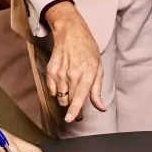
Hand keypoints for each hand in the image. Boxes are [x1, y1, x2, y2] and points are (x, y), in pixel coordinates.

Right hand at [45, 2, 105, 123]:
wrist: (70, 32)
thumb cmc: (87, 49)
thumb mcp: (98, 68)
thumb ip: (97, 90)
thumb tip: (101, 107)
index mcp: (86, 74)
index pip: (79, 96)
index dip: (74, 110)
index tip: (70, 119)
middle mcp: (72, 74)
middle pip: (69, 101)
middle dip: (73, 109)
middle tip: (78, 111)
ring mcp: (59, 73)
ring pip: (60, 98)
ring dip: (66, 100)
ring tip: (72, 91)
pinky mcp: (50, 71)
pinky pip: (52, 91)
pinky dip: (57, 92)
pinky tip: (63, 84)